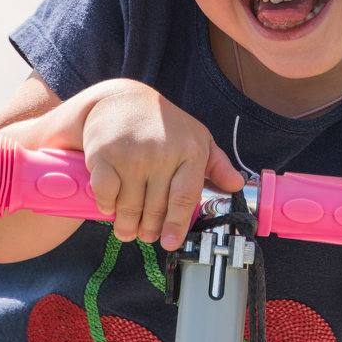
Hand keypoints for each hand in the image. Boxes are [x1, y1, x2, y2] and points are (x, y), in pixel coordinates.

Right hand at [80, 80, 243, 250]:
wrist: (122, 99)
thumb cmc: (163, 124)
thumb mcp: (196, 137)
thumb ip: (217, 164)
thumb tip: (237, 185)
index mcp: (190, 150)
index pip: (185, 197)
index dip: (177, 224)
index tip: (170, 242)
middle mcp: (162, 152)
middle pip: (155, 207)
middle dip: (150, 228)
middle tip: (147, 235)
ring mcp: (132, 154)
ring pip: (130, 206)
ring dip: (127, 225)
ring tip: (128, 229)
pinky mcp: (104, 154)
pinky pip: (106, 194)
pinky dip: (107, 207)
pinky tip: (110, 209)